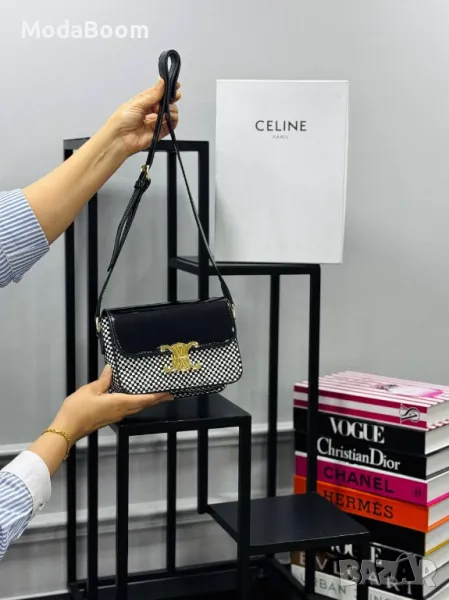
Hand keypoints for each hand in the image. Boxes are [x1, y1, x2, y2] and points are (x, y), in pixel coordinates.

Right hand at [49, 365, 172, 442]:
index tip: (168, 393)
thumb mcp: (90, 390)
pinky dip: (137, 404)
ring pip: (136, 408)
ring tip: (156, 396)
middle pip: (143, 405)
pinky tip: (135, 400)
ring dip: (147, 402)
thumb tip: (111, 370)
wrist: (66, 429)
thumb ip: (103, 380)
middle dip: (156, 400)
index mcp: (119, 403)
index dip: (157, 396)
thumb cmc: (77, 410)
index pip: (143, 399)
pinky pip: (128, 410)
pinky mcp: (109, 418)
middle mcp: (120, 411)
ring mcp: (115, 416)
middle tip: (168, 394)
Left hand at [107, 78, 180, 156]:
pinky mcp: (159, 132)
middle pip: (166, 103)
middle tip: (173, 97)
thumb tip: (161, 81)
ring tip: (164, 111)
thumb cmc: (121, 121)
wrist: (119, 139)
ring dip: (171, 110)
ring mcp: (155, 122)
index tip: (176, 85)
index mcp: (143, 102)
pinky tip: (168, 117)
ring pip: (170, 113)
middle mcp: (150, 111)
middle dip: (171, 99)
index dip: (167, 89)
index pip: (158, 93)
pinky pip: (170, 125)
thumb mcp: (137, 102)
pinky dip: (173, 120)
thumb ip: (153, 94)